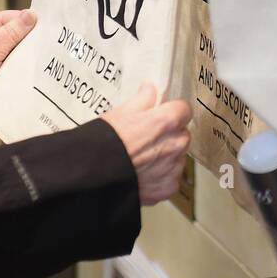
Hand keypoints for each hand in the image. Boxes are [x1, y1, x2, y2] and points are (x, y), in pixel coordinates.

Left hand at [0, 10, 36, 97]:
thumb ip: (14, 30)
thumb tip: (32, 14)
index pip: (16, 17)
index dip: (30, 25)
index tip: (44, 35)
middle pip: (15, 32)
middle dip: (25, 41)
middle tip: (39, 50)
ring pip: (11, 46)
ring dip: (19, 54)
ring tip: (30, 61)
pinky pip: (5, 57)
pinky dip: (12, 62)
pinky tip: (19, 68)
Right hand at [101, 81, 191, 205]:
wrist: (93, 174)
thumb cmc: (104, 142)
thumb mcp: (120, 112)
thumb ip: (143, 99)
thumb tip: (150, 89)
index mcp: (166, 122)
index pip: (184, 110)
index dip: (172, 111)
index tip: (163, 114)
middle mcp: (175, 145)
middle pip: (182, 135)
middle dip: (170, 135)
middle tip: (150, 138)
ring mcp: (172, 169)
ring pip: (179, 158)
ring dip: (167, 157)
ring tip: (144, 159)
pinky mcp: (167, 188)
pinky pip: (171, 179)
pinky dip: (161, 178)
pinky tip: (144, 175)